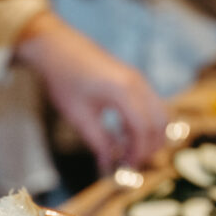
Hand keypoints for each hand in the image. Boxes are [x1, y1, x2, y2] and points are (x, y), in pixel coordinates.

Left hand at [15, 12, 168, 171]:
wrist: (56, 46)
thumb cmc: (64, 79)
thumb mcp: (79, 116)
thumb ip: (98, 142)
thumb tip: (108, 166)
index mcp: (125, 91)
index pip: (144, 129)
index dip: (139, 152)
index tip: (126, 168)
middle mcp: (138, 83)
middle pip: (159, 122)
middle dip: (149, 147)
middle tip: (130, 164)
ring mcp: (138, 79)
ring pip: (159, 113)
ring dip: (148, 136)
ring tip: (127, 152)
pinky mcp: (134, 79)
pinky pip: (150, 105)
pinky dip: (144, 123)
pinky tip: (123, 135)